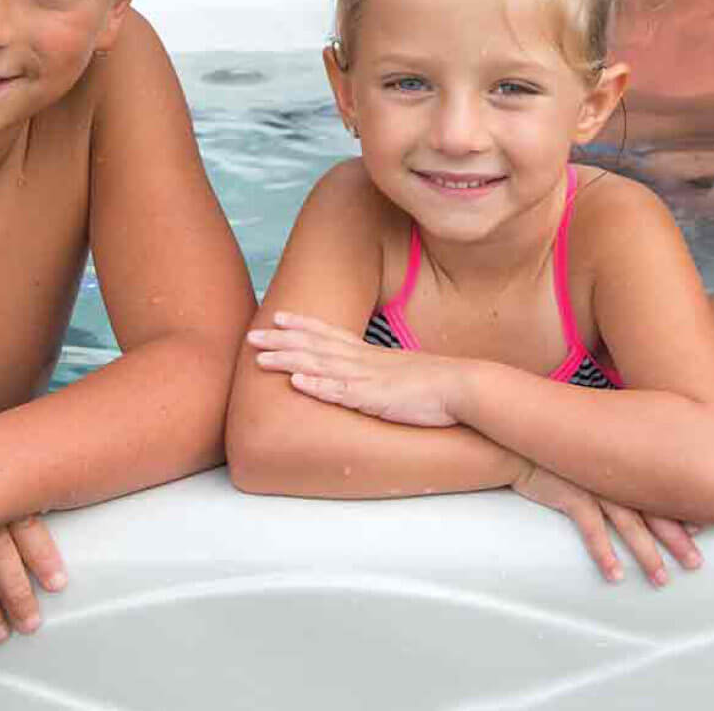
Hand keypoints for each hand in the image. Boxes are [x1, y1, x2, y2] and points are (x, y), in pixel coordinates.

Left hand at [247, 311, 463, 426]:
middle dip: (280, 341)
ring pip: (320, 365)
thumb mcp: (402, 373)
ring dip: (288, 360)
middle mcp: (363, 361)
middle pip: (315, 346)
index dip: (302, 325)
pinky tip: (297, 383)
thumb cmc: (436, 385)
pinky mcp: (375, 398)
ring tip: (260, 359)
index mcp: (370, 354)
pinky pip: (342, 392)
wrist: (463, 387)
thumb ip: (381, 373)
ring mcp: (367, 378)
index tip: (278, 316)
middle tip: (250, 335)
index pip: (330, 333)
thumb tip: (371, 378)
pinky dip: (318, 386)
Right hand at [511, 462, 701, 586]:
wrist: (519, 443)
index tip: (701, 531)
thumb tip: (624, 488)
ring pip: (630, 526)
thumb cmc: (553, 453)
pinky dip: (605, 555)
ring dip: (647, 555)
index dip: (682, 513)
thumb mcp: (587, 457)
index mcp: (623, 468)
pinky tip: (615, 575)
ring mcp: (597, 487)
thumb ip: (607, 469)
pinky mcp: (574, 497)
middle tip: (696, 563)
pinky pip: (593, 531)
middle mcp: (616, 478)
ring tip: (661, 579)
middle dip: (677, 540)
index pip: (661, 492)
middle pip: (655, 512)